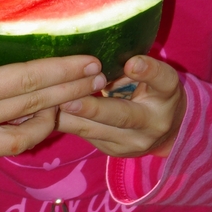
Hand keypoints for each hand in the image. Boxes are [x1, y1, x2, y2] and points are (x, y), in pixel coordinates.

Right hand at [0, 8, 105, 177]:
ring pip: (15, 142)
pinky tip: (13, 119)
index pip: (25, 81)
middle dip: (68, 93)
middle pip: (29, 110)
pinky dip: (7, 135)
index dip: (62, 72)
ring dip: (44, 121)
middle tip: (99, 79)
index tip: (93, 63)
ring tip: (63, 102)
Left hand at [56, 55, 185, 157]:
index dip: (147, 71)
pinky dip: (64, 123)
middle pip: (122, 115)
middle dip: (92, 108)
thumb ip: (132, 66)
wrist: (166, 130)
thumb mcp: (151, 74)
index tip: (132, 63)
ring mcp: (133, 142)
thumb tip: (97, 60)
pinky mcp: (113, 150)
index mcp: (167, 93)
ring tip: (46, 106)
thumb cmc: (152, 89)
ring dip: (68, 118)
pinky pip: (85, 136)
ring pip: (95, 130)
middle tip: (67, 99)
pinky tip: (44, 114)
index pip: (162, 80)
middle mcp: (153, 122)